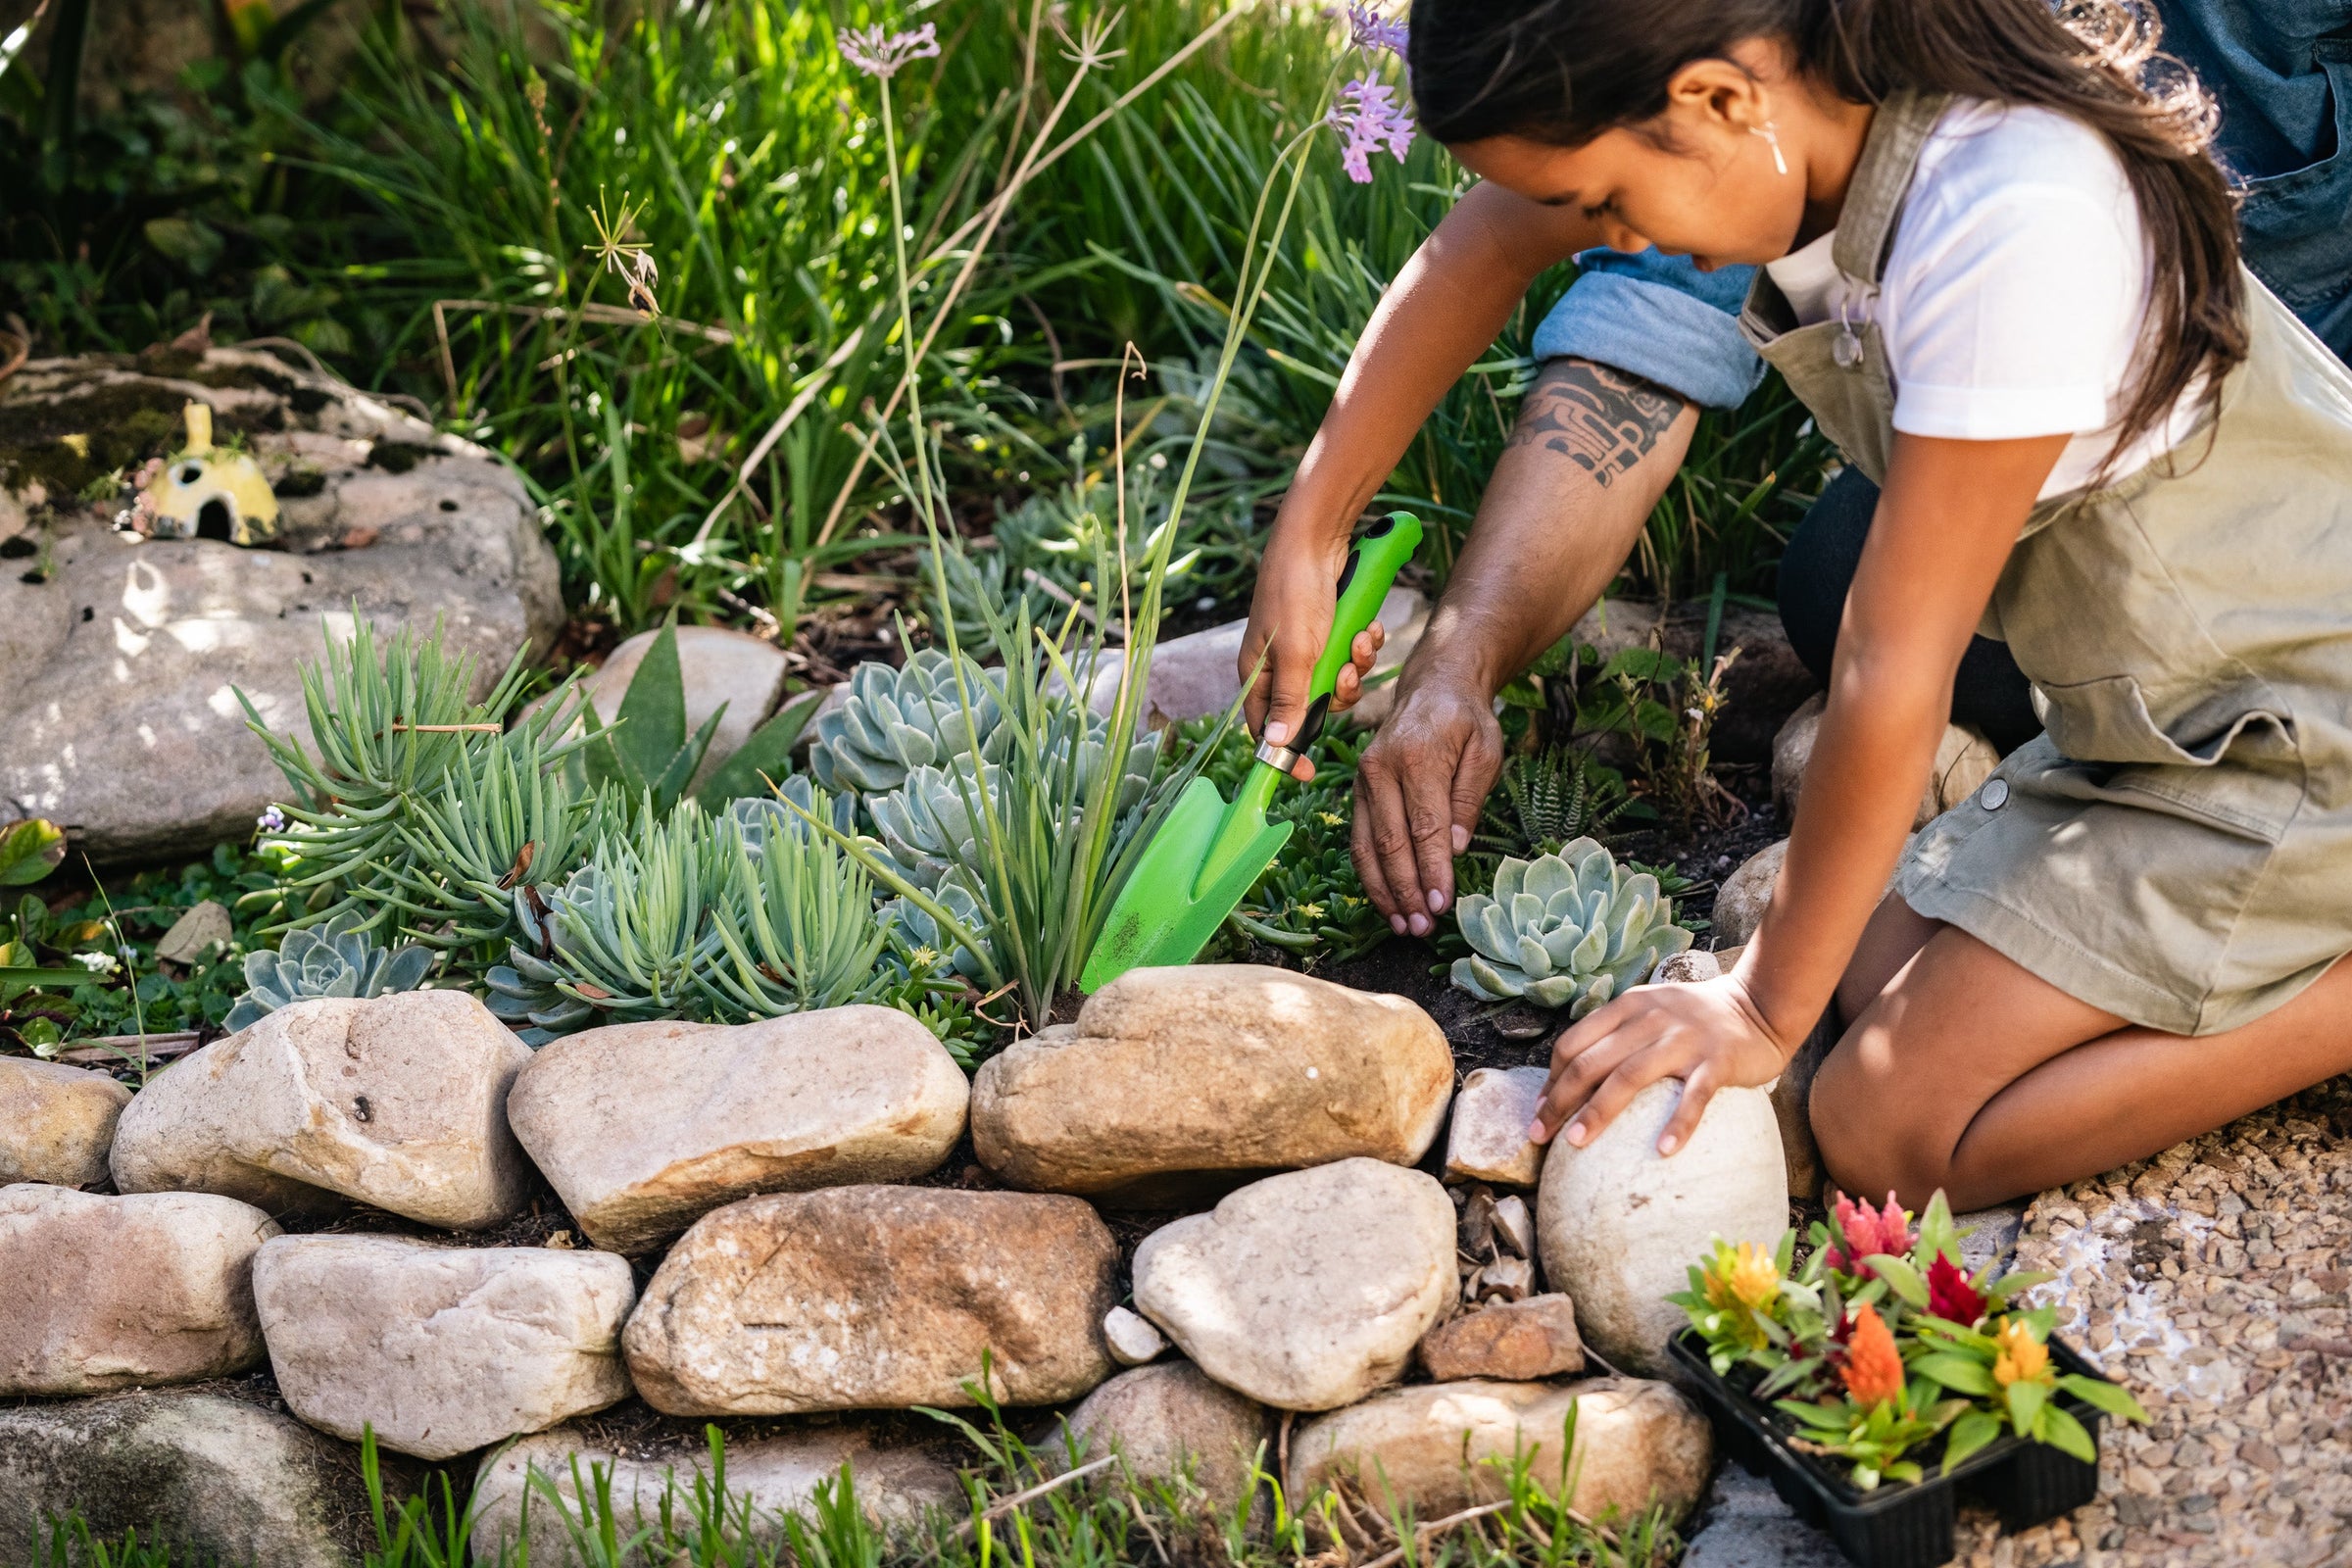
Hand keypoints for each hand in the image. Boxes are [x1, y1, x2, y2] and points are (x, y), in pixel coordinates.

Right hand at [1239, 527, 1384, 782]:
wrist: (1318, 538)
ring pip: (1335, 680)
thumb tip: (1275, 743)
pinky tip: (1367, 625)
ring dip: (1355, 665)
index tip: (1309, 773)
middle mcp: (1278, 664)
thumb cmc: (1296, 592)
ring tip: (1361, 638)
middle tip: (1346, 673)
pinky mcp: (1328, 630)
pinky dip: (1362, 645)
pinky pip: (1349, 654)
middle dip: (1337, 693)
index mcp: (1256, 673)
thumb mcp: (1295, 653)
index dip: (1287, 751)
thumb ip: (1288, 700)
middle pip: (1310, 706)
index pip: (1265, 728)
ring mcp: (1304, 646)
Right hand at [1350, 670, 1502, 935]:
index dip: (1432, 869)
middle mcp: (1381, 769)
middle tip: (1422, 927)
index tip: (1442, 904)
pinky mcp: (1357, 791)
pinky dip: (1371, 875)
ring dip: (1384, 891)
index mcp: (1417, 757)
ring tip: (1403, 925)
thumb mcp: (1486, 750)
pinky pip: (1360, 839)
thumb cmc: (1466, 721)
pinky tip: (1387, 901)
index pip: (1424, 826)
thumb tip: (1455, 848)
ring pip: (1367, 846)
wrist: (1432, 687)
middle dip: (1406, 890)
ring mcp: (1363, 780)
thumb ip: (1469, 798)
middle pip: (1391, 842)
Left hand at [1528, 974, 1791, 1156]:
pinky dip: (1678, 1123)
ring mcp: (1684, 1039)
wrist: (1758, 1005)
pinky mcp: (1718, 1060)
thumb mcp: (1650, 1011)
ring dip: (1599, 1111)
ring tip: (1577, 1142)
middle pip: (1592, 1061)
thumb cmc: (1694, 1020)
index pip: (1574, 1042)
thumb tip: (1571, 1080)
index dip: (1551, 1078)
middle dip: (1560, 1099)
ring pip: (1630, 1076)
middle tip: (1541, 1135)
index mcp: (1628, 1007)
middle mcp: (1650, 1018)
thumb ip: (1616, 1035)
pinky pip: (1694, 1096)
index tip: (1540, 1110)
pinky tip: (1663, 1151)